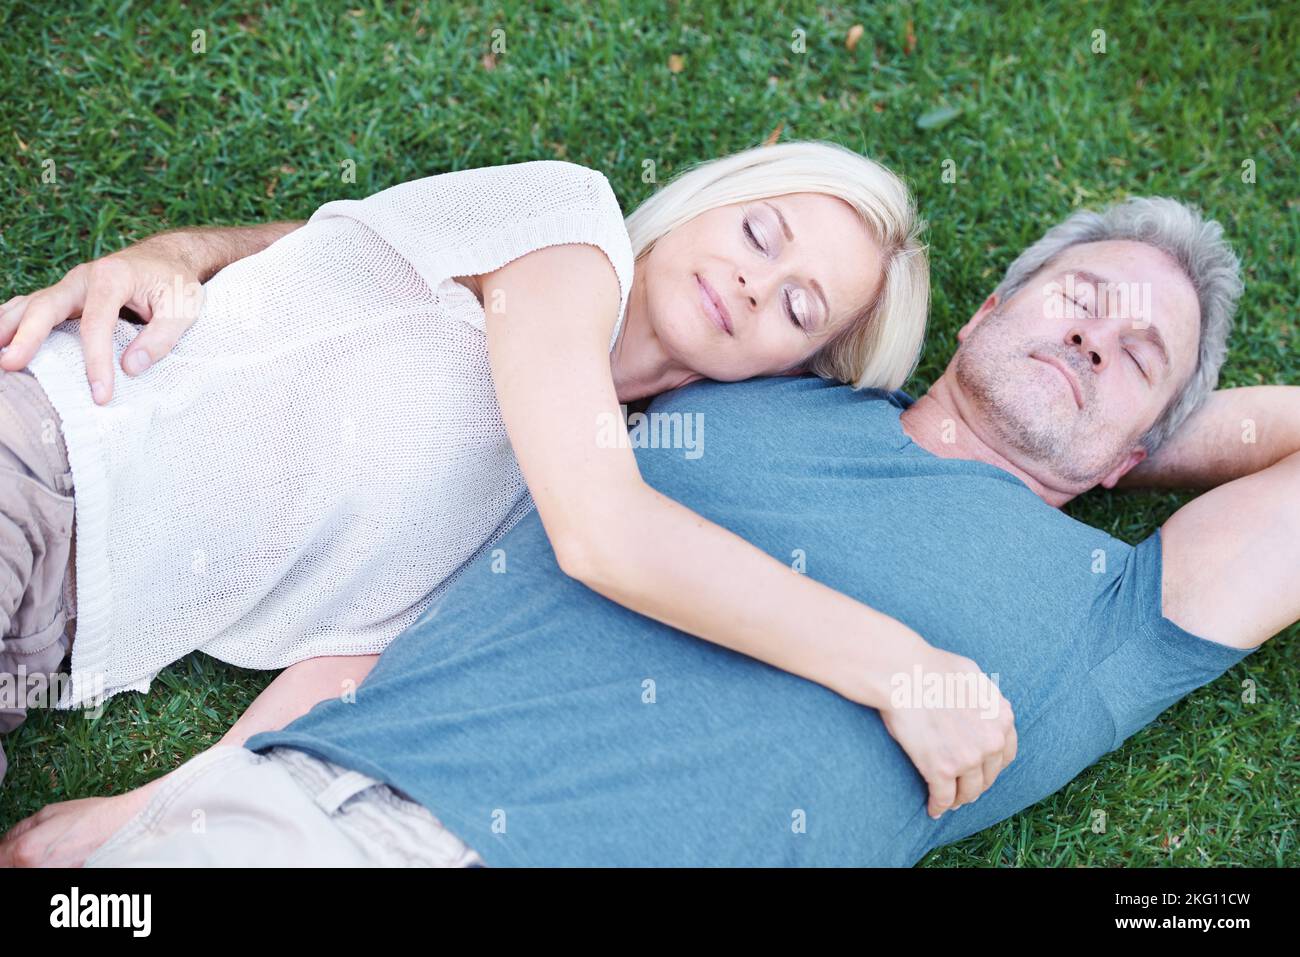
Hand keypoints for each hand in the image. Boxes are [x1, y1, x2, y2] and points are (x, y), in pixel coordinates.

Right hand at [0, 242, 203, 403]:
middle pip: (46, 306)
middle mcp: (82, 278)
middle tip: (10, 364)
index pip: (96, 323)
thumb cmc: (175, 284)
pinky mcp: (64, 297)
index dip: (96, 360)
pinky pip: (31, 308)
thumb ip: (162, 337)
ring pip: (30, 305)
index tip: (100, 394)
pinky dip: (11, 322)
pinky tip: (0, 340)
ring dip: (8, 328)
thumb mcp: (184, 308)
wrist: (166, 259)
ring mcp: (69, 286)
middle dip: (27, 336)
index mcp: (112, 278)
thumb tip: (131, 367)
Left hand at [0, 784, 154, 866]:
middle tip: (30, 850)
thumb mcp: (51, 812)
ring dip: (29, 866)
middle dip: (13, 860)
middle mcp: (33, 871)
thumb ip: (20, 829)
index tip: (6, 849)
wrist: (127, 830)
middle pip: (7, 869)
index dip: (1, 852)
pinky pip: (43, 875)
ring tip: (50, 853)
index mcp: (26, 850)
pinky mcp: (63, 882)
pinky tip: (60, 859)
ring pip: (24, 873)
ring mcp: (49, 878)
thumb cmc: (95, 818)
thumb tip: (6, 840)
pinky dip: (46, 868)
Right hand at [877, 644, 1017, 819]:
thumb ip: (985, 696)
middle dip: (976, 784)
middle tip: (963, 790)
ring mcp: (969, 758)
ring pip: (968, 791)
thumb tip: (986, 705)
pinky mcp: (942, 770)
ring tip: (949, 803)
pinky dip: (938, 806)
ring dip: (959, 799)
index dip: (992, 765)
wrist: (902, 673)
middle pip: (988, 776)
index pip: (1006, 753)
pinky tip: (933, 808)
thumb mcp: (972, 675)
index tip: (981, 771)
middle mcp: (992, 740)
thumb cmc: (930, 666)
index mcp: (1001, 716)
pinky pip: (943, 797)